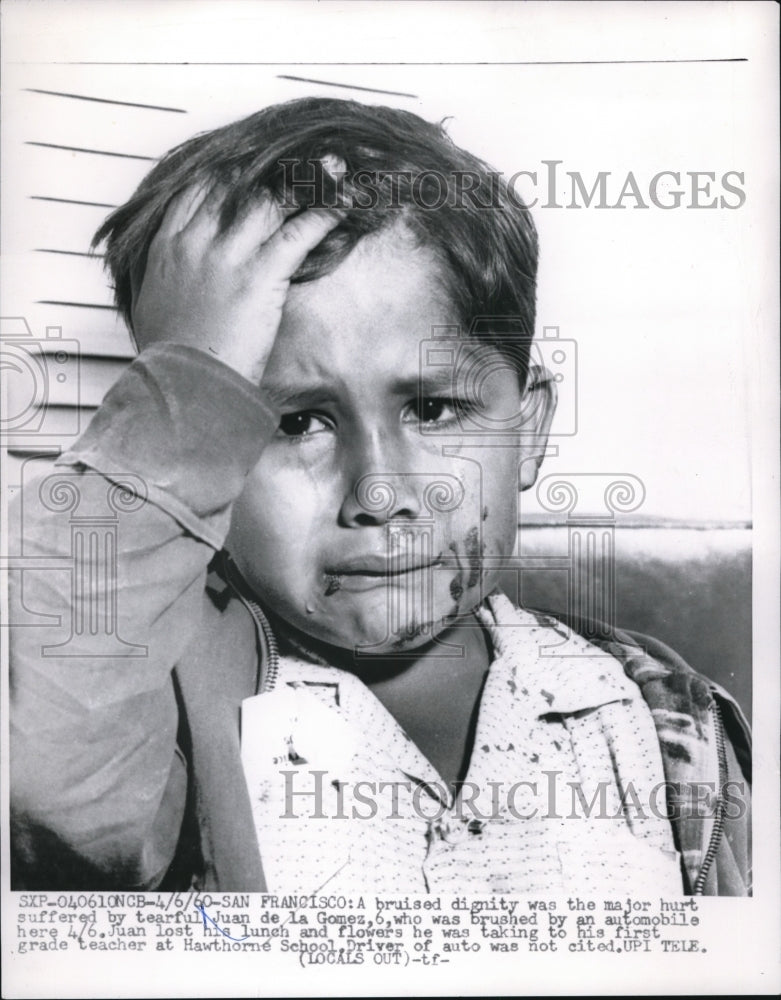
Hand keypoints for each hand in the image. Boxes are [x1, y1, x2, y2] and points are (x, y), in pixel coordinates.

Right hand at [130, 185, 342, 381]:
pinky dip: (324, 214)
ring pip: (269, 201)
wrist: (186, 382)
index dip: (230, 173)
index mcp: (168, 247)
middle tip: (299, 160)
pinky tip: (342, 203)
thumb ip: (158, 278)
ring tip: (331, 171)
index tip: (252, 168)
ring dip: (304, 184)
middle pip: (237, 186)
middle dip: (270, 170)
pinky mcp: (261, 274)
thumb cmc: (171, 355)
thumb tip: (162, 275)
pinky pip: (298, 232)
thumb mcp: (151, 306)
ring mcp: (229, 255)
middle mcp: (197, 242)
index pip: (199, 190)